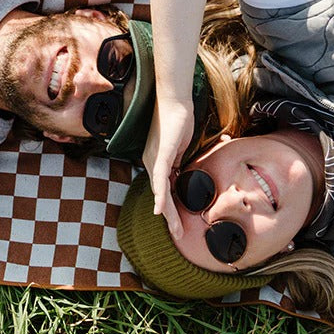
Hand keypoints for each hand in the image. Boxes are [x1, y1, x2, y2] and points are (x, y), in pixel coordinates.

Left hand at [142, 96, 193, 239]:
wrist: (174, 100)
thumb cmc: (178, 119)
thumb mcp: (179, 146)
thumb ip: (178, 161)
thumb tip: (182, 173)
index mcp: (155, 161)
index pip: (163, 189)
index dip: (170, 207)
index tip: (178, 223)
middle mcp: (150, 161)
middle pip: (160, 194)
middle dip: (170, 216)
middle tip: (177, 233)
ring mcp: (154, 157)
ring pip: (160, 190)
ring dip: (168, 211)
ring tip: (175, 229)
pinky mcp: (161, 152)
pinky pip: (160, 177)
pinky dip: (161, 194)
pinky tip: (161, 209)